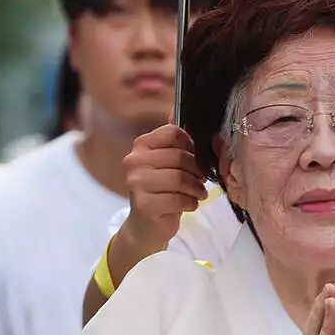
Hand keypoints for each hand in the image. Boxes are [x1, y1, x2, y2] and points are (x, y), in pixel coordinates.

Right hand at [119, 125, 208, 253]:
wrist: (146, 226)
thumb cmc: (162, 192)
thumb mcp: (168, 164)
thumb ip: (175, 141)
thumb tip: (178, 107)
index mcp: (141, 146)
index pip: (174, 133)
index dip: (192, 146)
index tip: (195, 159)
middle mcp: (134, 161)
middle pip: (180, 157)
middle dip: (197, 171)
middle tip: (200, 181)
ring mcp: (136, 183)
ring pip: (181, 179)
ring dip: (196, 189)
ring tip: (197, 194)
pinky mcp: (143, 204)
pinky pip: (179, 199)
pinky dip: (190, 203)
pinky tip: (188, 205)